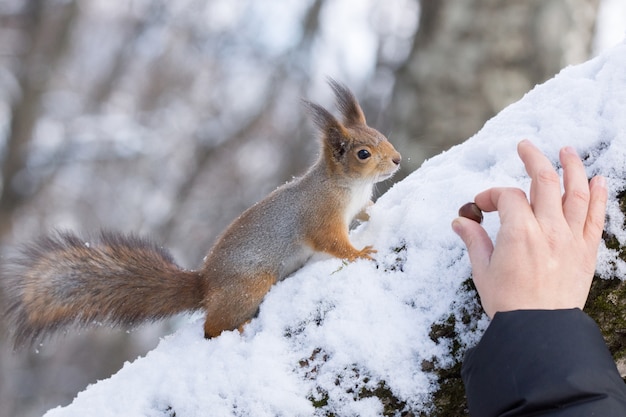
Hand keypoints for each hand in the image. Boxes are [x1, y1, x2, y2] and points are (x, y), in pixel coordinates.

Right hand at [452, 140, 607, 317]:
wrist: (539, 330)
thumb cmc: (508, 303)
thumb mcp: (482, 270)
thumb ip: (473, 239)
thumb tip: (459, 221)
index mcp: (519, 233)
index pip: (508, 197)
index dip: (492, 195)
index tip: (481, 205)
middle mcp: (548, 230)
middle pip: (544, 181)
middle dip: (533, 159)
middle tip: (525, 146)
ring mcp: (570, 239)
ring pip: (575, 192)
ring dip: (572, 167)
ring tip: (567, 150)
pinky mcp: (586, 251)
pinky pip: (596, 217)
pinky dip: (598, 196)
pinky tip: (598, 179)